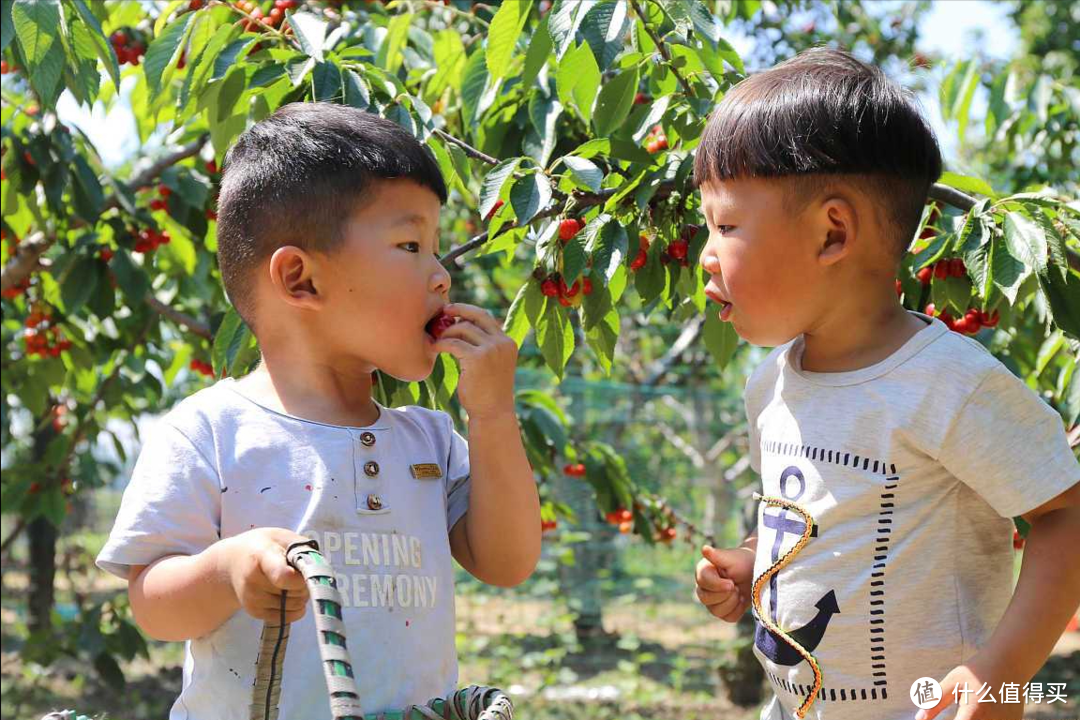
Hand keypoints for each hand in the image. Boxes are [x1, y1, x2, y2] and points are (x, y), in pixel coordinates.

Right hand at [220, 527, 310, 623]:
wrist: (232, 562)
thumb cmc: (263, 546)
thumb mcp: (281, 537)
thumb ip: (302, 548)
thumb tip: (318, 569)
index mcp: (261, 557)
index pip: (283, 576)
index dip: (300, 579)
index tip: (305, 572)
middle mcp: (253, 581)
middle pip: (294, 591)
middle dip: (305, 583)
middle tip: (299, 572)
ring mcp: (252, 599)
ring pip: (294, 605)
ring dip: (301, 595)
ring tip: (292, 582)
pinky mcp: (254, 612)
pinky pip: (288, 616)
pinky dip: (295, 607)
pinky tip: (288, 593)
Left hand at [433, 303, 517, 419]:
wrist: (492, 412)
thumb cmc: (488, 390)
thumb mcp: (493, 363)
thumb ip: (485, 345)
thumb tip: (463, 325)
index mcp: (508, 342)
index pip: (486, 316)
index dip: (467, 310)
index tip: (453, 310)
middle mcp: (502, 343)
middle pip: (476, 315)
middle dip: (457, 309)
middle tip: (443, 312)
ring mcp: (491, 350)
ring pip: (462, 328)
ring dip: (447, 332)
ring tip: (438, 340)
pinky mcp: (477, 359)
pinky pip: (453, 343)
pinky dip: (442, 343)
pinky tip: (436, 348)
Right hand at [695, 544, 754, 621]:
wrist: (758, 573)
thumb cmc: (743, 562)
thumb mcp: (732, 557)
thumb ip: (718, 555)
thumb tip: (704, 549)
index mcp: (703, 571)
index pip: (703, 582)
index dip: (718, 585)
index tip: (732, 582)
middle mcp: (703, 587)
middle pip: (705, 599)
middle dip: (725, 594)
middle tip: (736, 585)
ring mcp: (712, 601)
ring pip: (716, 611)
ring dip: (733, 602)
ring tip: (739, 591)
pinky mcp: (723, 612)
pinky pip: (728, 618)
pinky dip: (738, 609)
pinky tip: (741, 598)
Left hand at [914, 659, 1023, 719]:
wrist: (1009, 662)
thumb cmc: (976, 671)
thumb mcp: (953, 682)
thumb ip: (935, 702)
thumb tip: (918, 718)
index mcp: (974, 714)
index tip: (936, 719)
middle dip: (959, 719)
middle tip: (957, 708)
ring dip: (970, 718)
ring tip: (975, 702)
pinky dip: (983, 718)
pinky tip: (985, 705)